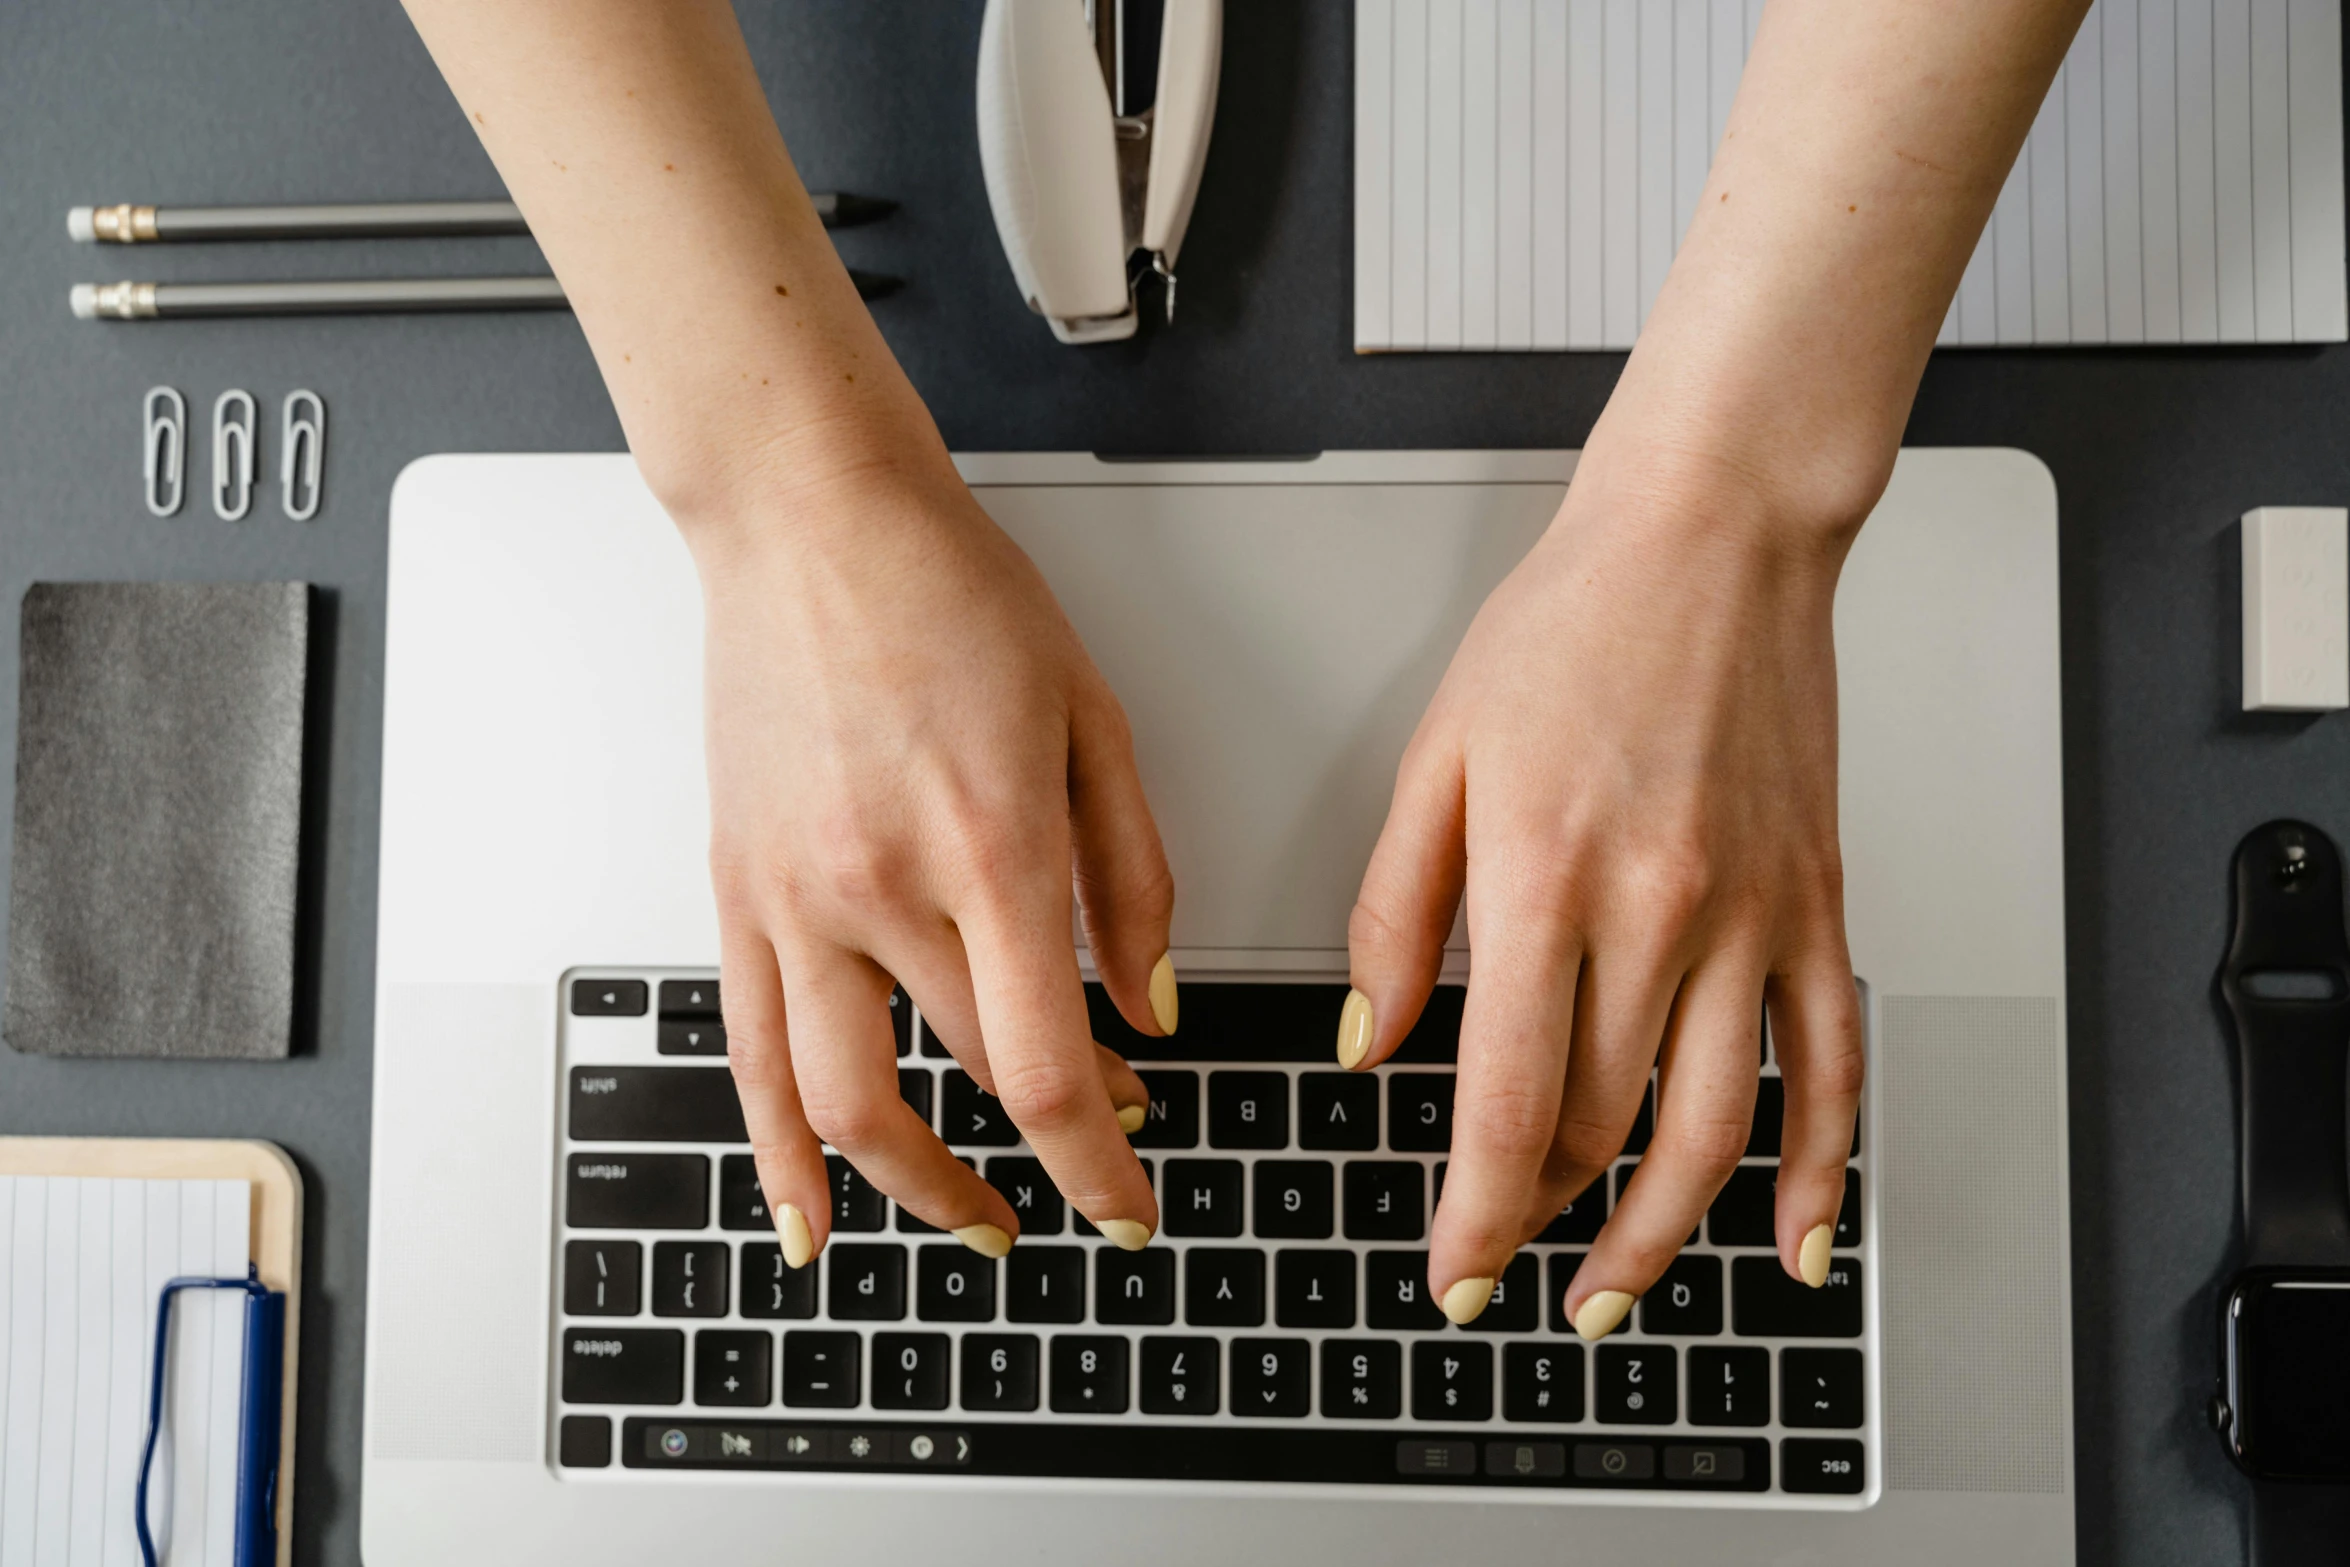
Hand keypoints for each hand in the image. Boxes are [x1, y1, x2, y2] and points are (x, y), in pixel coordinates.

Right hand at [690, 461, 1176, 1267]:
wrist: (810, 519)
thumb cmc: (953, 595)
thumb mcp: (1091, 721)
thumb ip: (1132, 879)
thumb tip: (1152, 1006)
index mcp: (991, 845)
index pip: (1048, 1068)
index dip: (1098, 1164)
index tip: (1131, 1205)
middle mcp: (883, 886)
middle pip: (975, 1075)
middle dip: (1055, 1137)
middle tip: (1100, 1144)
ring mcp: (796, 897)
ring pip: (848, 1100)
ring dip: (919, 1184)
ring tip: (972, 1217)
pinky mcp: (737, 891)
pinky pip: (747, 1055)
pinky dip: (777, 1154)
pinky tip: (807, 1221)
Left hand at [1339, 451, 1864, 1335]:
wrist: (1713, 536)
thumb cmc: (1570, 630)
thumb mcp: (1437, 759)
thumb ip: (1393, 914)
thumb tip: (1370, 1044)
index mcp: (1546, 876)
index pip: (1504, 1099)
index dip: (1473, 1210)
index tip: (1451, 1269)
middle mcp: (1661, 910)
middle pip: (1599, 1124)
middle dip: (1537, 1219)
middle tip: (1499, 1263)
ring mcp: (1754, 916)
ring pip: (1713, 1127)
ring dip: (1658, 1234)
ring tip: (1611, 1292)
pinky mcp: (1817, 905)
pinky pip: (1832, 1064)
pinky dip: (1820, 1170)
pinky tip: (1792, 1244)